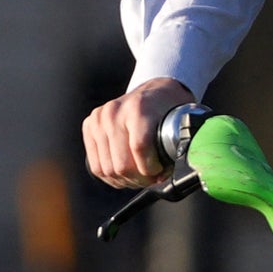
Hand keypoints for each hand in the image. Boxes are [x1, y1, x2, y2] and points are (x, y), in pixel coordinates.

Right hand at [79, 77, 195, 193]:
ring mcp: (99, 119)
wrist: (153, 90)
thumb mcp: (181, 121)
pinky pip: (96, 166)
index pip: (139, 148)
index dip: (150, 170)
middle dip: (139, 180)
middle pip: (121, 164)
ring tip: (139, 178)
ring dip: (126, 181)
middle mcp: (114, 112)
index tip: (160, 173)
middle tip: (152, 179)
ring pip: (107, 169)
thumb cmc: (169, 109)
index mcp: (139, 107)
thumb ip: (181, 144)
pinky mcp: (89, 126)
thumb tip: (183, 173)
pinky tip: (125, 176)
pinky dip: (111, 178)